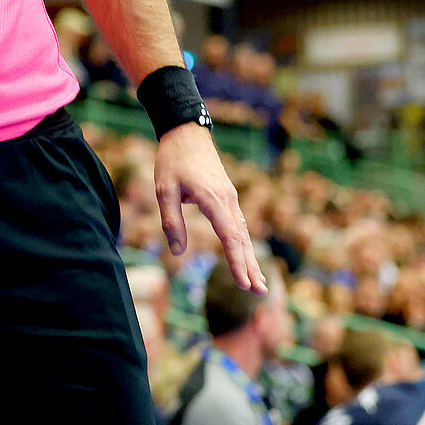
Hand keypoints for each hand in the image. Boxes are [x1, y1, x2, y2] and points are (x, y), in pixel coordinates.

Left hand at [154, 124, 265, 290]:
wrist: (186, 132)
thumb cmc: (173, 160)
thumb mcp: (164, 189)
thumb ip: (171, 221)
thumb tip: (178, 251)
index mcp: (213, 199)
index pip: (230, 237)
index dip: (237, 262)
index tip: (244, 284)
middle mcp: (228, 200)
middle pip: (243, 239)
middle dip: (251, 267)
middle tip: (260, 292)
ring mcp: (231, 197)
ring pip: (244, 233)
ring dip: (251, 258)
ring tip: (259, 283)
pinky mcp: (228, 195)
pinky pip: (239, 224)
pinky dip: (245, 243)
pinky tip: (247, 256)